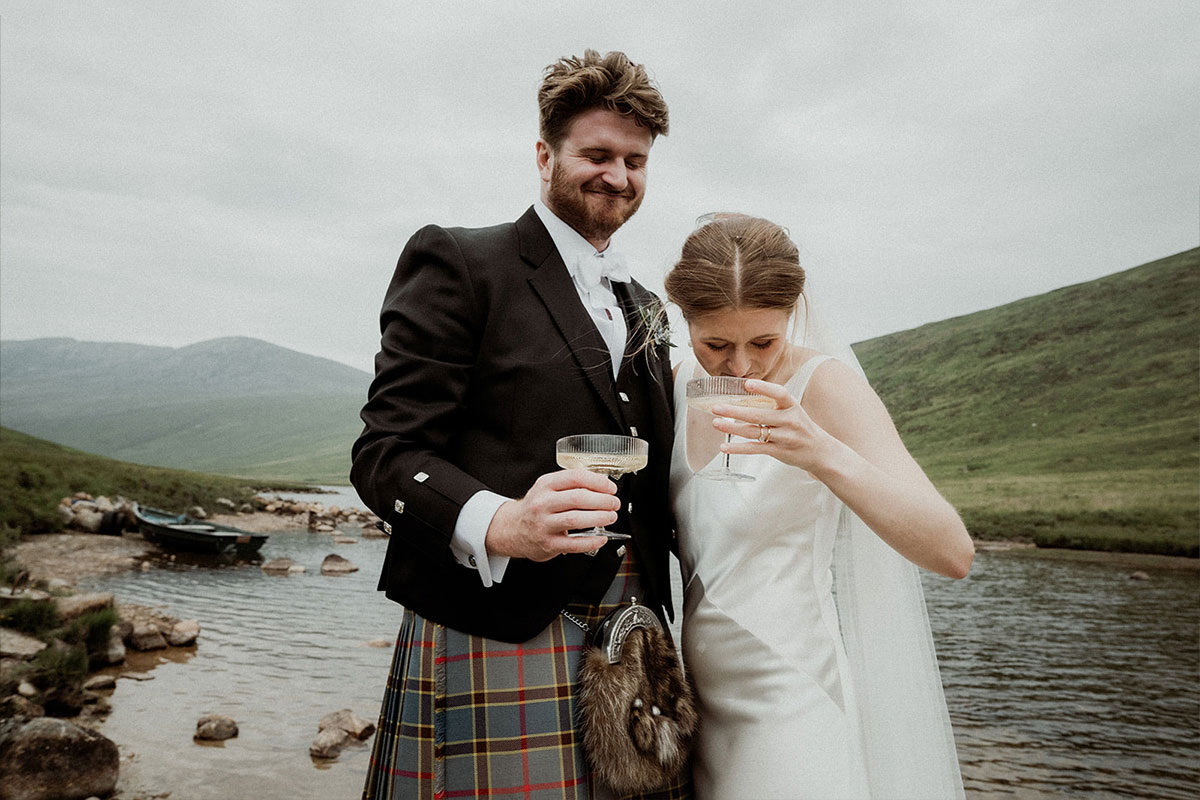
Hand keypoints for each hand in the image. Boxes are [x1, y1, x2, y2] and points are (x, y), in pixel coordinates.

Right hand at [484, 469, 615, 560]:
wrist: (513, 529)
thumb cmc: (536, 507)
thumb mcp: (547, 488)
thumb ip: (570, 484)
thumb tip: (601, 483)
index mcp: (545, 485)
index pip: (575, 478)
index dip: (597, 482)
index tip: (610, 488)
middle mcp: (542, 503)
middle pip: (577, 498)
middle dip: (602, 500)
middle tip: (614, 503)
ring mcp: (544, 524)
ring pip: (576, 519)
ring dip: (599, 518)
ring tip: (610, 517)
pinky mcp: (548, 543)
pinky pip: (574, 543)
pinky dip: (591, 541)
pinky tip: (602, 537)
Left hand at [711, 378, 843, 473]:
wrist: (820, 452)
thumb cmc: (801, 429)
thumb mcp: (793, 412)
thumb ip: (772, 406)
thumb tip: (742, 399)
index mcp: (792, 406)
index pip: (779, 394)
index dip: (764, 388)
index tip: (747, 384)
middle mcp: (789, 421)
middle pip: (759, 415)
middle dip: (735, 411)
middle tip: (716, 407)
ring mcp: (784, 437)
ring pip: (754, 432)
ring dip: (732, 428)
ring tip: (716, 423)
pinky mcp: (779, 451)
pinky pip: (755, 449)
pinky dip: (738, 448)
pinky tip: (724, 447)